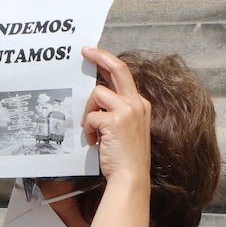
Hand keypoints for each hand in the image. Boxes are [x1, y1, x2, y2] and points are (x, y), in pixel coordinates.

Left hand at [81, 47, 150, 186]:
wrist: (131, 175)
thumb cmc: (125, 156)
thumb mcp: (125, 128)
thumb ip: (114, 111)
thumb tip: (95, 99)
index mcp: (139, 104)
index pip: (123, 75)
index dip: (108, 62)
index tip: (94, 54)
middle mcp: (136, 103)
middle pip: (118, 68)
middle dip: (100, 56)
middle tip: (85, 51)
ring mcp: (127, 110)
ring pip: (97, 94)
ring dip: (88, 112)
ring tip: (93, 131)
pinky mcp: (115, 120)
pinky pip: (91, 117)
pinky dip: (89, 130)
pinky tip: (95, 142)